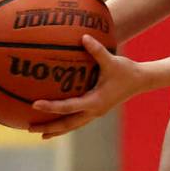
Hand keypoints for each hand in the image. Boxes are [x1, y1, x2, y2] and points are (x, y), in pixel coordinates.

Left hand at [28, 35, 145, 138]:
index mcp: (95, 102)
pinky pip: (77, 120)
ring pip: (72, 126)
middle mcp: (94, 111)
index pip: (68, 107)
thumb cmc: (126, 70)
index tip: (35, 104)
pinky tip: (57, 121)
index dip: (51, 107)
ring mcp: (96, 113)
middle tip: (28, 128)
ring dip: (56, 129)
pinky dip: (65, 123)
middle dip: (48, 127)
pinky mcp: (97, 110)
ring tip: (39, 133)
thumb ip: (97, 50)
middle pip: (67, 124)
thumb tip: (83, 37)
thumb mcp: (112, 61)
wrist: (141, 80)